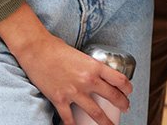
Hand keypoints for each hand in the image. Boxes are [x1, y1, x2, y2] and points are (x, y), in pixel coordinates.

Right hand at [0, 5, 131, 124]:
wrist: (37, 50)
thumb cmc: (58, 49)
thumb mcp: (82, 55)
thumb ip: (91, 66)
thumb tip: (98, 76)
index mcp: (95, 67)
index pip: (119, 80)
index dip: (127, 88)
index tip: (129, 92)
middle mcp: (88, 80)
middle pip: (112, 97)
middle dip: (122, 104)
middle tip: (126, 108)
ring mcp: (74, 92)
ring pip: (95, 113)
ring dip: (105, 122)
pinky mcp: (59, 100)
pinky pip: (70, 119)